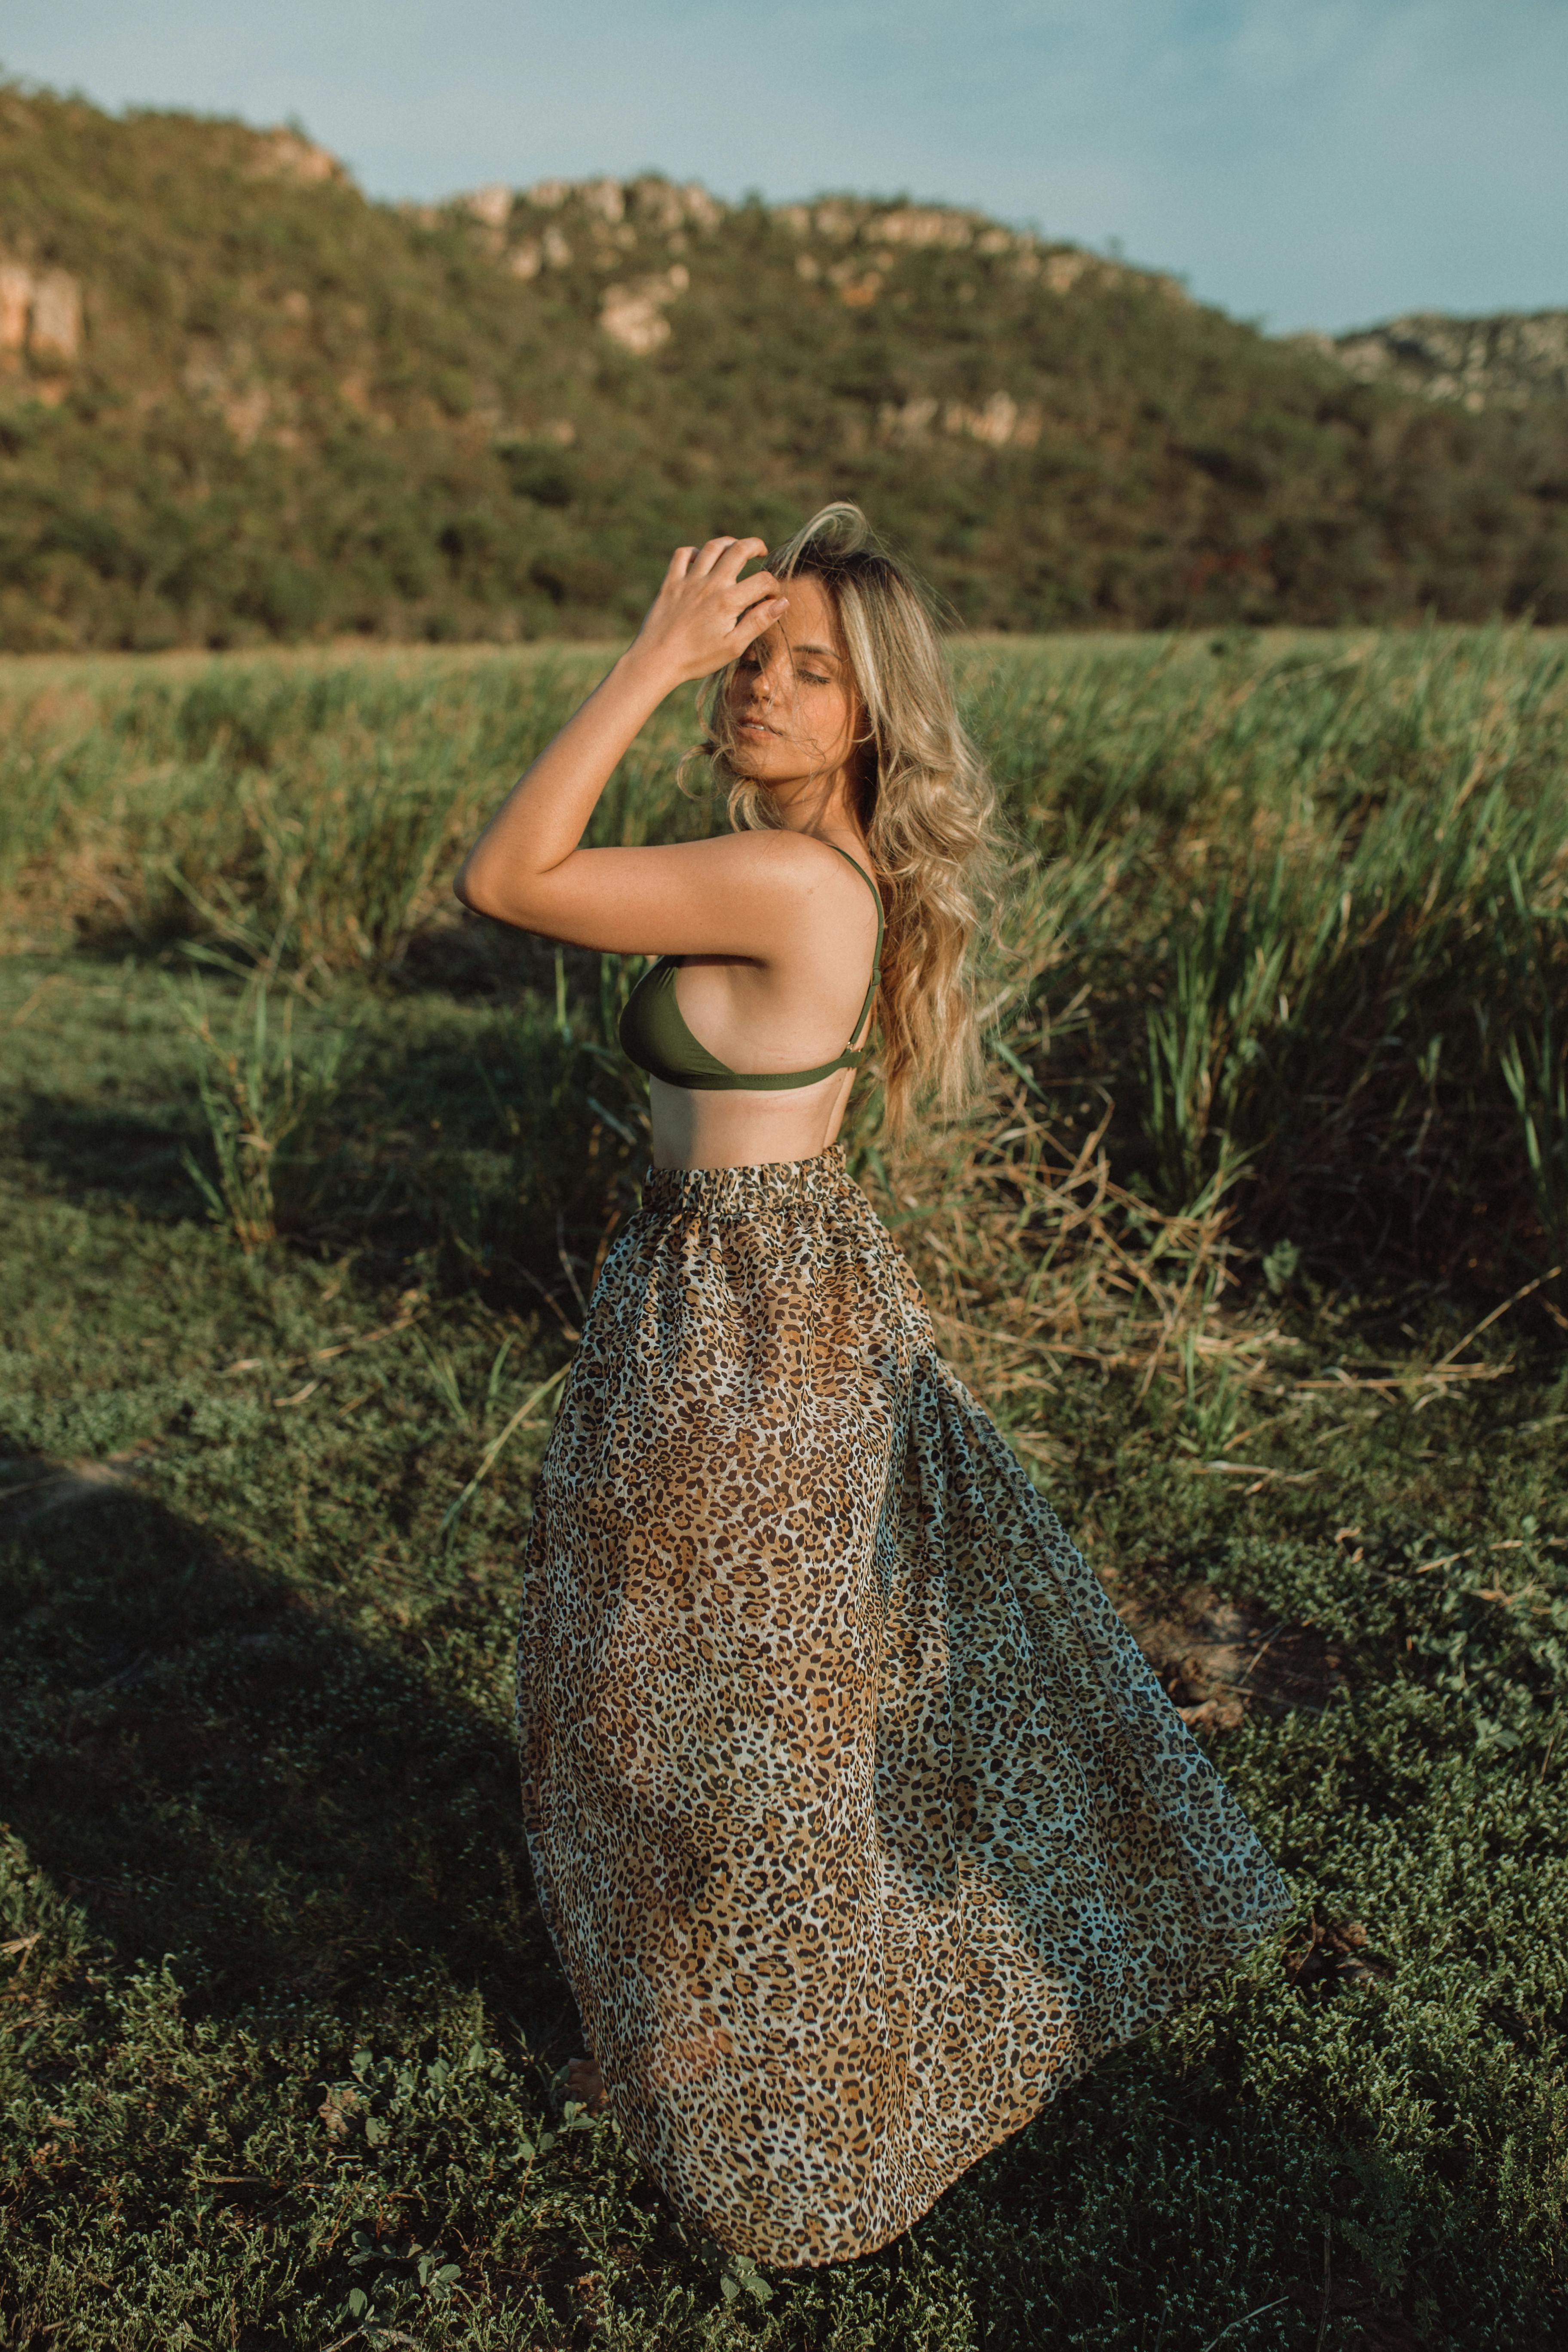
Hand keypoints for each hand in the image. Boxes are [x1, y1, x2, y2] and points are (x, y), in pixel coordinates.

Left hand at [623, 537, 786, 687]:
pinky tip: (702, 561)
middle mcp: (710, 585)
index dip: (773, 586)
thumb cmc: (697, 659)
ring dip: (728, 543)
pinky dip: (695, 552)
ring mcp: (688, 581)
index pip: (762, 581)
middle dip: (755, 545)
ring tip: (735, 549)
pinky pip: (683, 554)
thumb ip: (758, 622)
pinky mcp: (671, 583)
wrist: (656, 661)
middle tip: (760, 551)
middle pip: (739, 550)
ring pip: (712, 547)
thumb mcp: (733, 646)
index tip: (772, 597)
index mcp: (728, 602)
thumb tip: (782, 603)